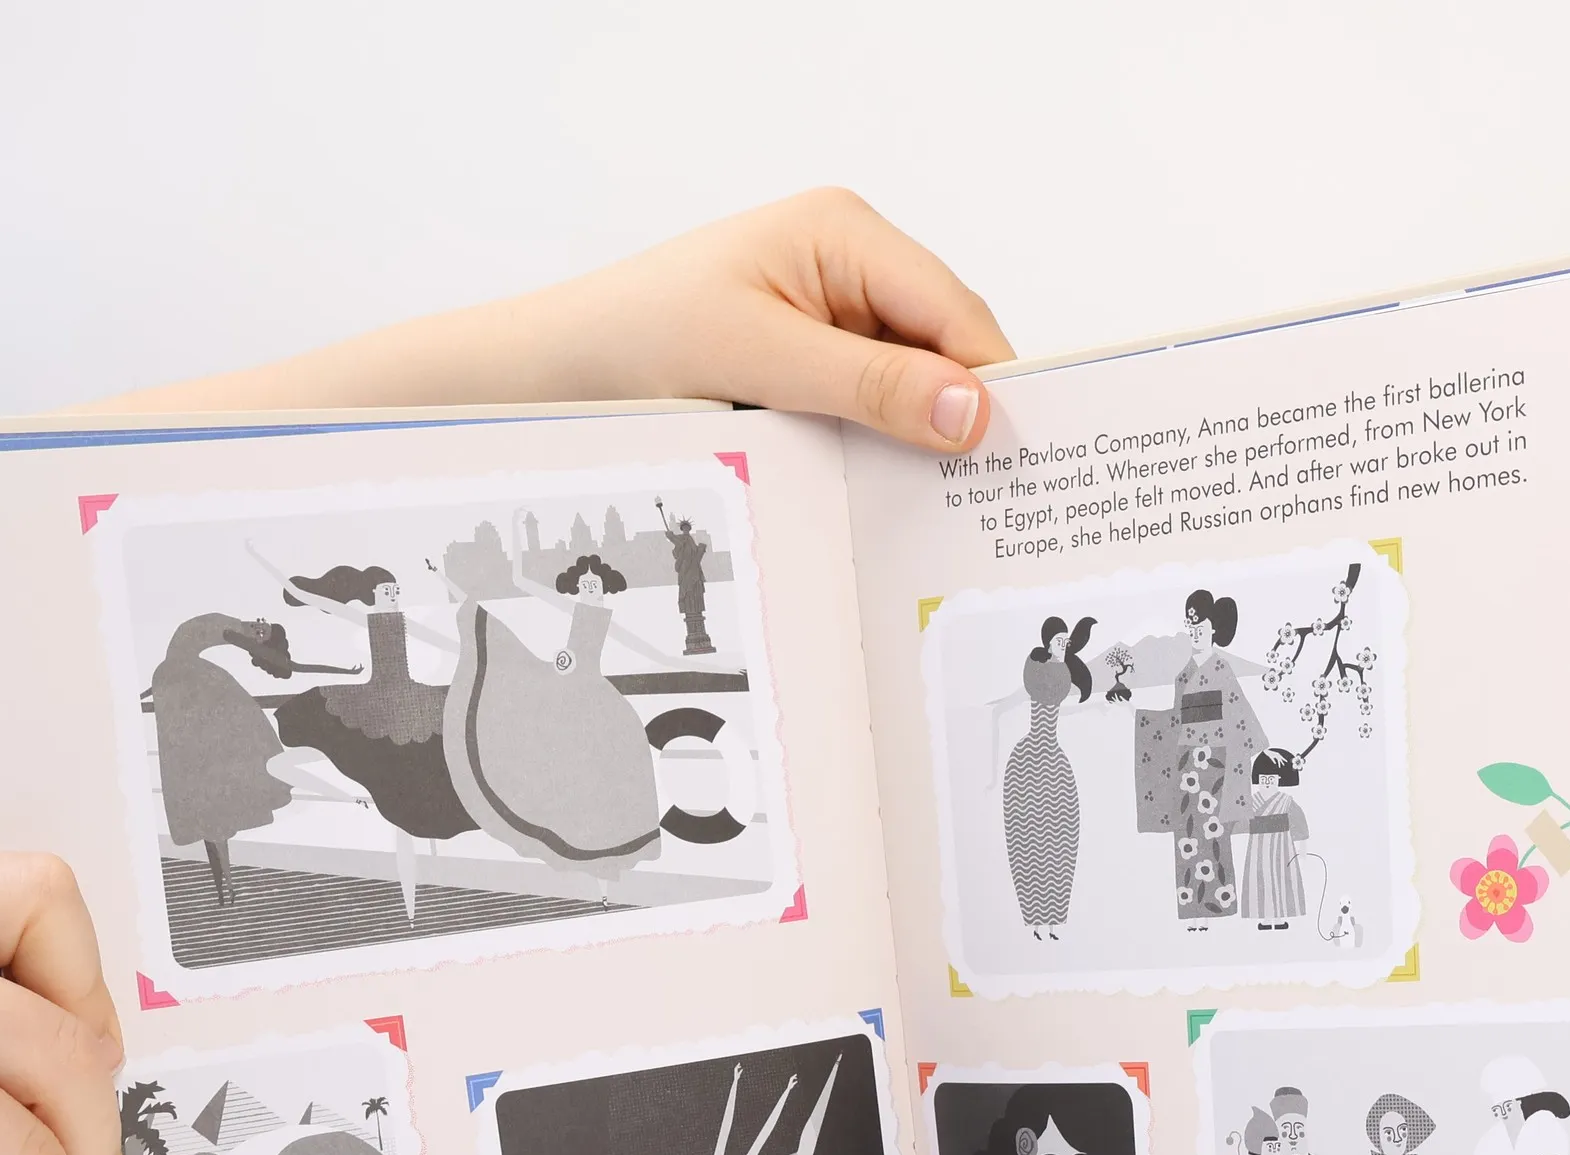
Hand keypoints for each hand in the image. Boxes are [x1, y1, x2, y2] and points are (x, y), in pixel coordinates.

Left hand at [527, 189, 1012, 452]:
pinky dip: (880, 448)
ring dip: (916, 440)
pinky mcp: (809, 363)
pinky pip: (871, 408)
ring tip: (933, 506)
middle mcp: (847, 266)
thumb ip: (870, 386)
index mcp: (844, 233)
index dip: (991, 384)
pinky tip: (881, 491)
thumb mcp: (761, 360)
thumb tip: (971, 411)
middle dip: (958, 416)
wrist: (554, 371)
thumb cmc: (637, 339)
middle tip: (980, 500)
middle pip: (943, 348)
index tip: (1015, 460)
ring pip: (911, 386)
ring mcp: (830, 316)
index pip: (954, 311)